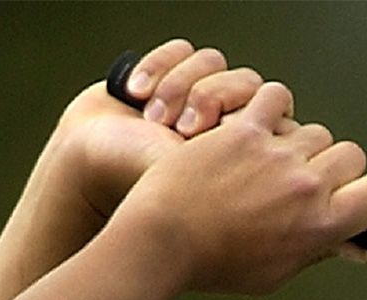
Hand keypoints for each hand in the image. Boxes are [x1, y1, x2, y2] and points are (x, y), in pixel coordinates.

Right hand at [50, 39, 265, 221]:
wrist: (87, 167)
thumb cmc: (142, 183)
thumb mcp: (202, 183)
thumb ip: (247, 168)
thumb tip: (279, 148)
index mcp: (244, 159)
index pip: (273, 116)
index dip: (243, 119)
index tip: (209, 144)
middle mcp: (225, 127)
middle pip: (247, 83)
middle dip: (210, 99)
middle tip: (180, 131)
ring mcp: (196, 100)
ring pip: (214, 62)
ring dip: (179, 86)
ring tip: (153, 119)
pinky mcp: (169, 76)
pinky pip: (183, 49)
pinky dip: (159, 66)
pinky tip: (135, 94)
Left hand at [104, 81, 366, 294]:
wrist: (163, 241)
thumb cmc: (214, 265)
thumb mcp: (274, 274)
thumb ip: (316, 253)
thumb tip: (354, 248)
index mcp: (320, 226)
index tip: (352, 198)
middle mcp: (306, 187)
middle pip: (351, 155)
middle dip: (333, 167)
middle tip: (303, 182)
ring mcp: (276, 155)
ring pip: (313, 129)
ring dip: (297, 142)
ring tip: (267, 163)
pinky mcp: (244, 130)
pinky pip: (275, 98)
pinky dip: (268, 109)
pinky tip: (253, 129)